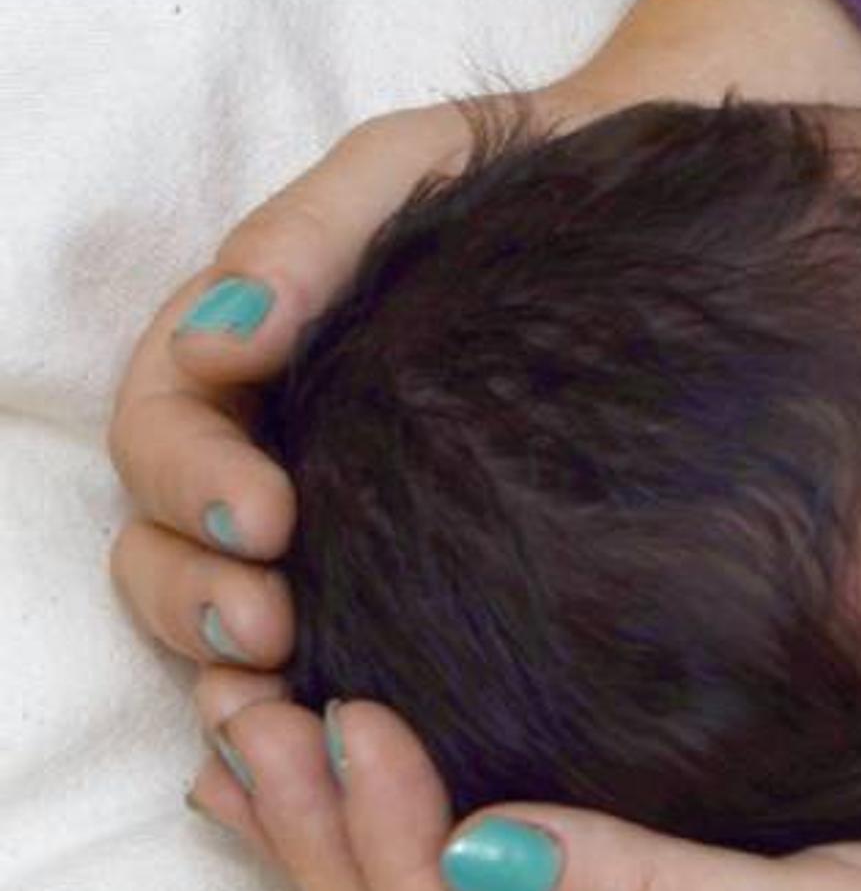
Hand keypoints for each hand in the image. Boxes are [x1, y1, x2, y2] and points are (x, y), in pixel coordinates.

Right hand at [108, 0, 860, 679]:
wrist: (664, 193)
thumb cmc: (521, 174)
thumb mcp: (407, 168)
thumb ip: (309, 231)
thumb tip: (222, 334)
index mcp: (248, 354)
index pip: (166, 428)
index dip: (188, 481)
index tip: (267, 515)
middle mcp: (274, 443)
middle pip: (168, 544)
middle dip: (192, 595)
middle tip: (267, 627)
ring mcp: (341, 514)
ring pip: (227, 612)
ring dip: (230, 656)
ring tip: (291, 676)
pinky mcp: (415, 570)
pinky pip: (338, 649)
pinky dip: (315, 694)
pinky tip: (356, 722)